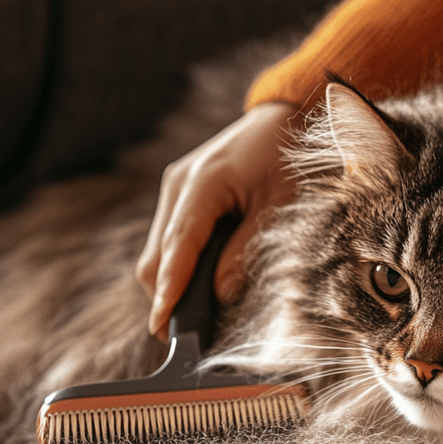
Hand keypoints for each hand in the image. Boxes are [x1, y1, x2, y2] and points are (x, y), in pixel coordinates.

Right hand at [136, 101, 299, 338]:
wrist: (282, 116)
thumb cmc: (287, 157)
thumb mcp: (278, 206)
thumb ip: (247, 250)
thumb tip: (223, 294)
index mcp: (202, 183)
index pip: (177, 249)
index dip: (169, 292)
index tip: (161, 327)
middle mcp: (178, 185)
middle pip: (155, 257)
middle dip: (169, 294)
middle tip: (194, 327)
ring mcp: (174, 187)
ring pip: (158, 251)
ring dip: (176, 279)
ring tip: (204, 304)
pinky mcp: (180, 192)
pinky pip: (170, 237)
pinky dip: (182, 261)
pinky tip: (207, 274)